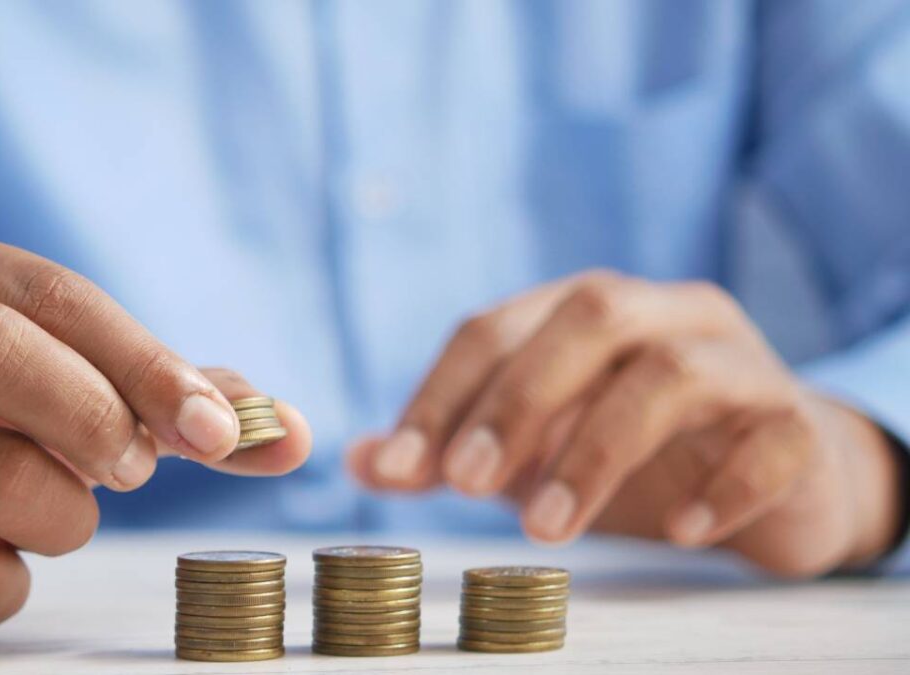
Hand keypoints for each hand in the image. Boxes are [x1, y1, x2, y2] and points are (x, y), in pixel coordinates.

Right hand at [0, 225, 310, 645]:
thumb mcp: (41, 375)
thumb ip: (163, 395)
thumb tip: (290, 432)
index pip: (48, 292)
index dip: (146, 360)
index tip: (218, 428)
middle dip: (99, 416)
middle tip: (137, 469)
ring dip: (68, 514)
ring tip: (52, 511)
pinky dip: (14, 580)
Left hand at [350, 271, 901, 576]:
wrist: (778, 474)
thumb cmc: (637, 452)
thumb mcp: (534, 449)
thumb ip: (452, 450)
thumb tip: (359, 461)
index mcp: (585, 310)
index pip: (496, 326)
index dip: (441, 393)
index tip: (398, 467)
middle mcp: (664, 314)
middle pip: (589, 317)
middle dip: (518, 400)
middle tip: (465, 484)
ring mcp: (739, 362)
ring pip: (673, 372)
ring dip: (597, 450)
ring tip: (547, 529)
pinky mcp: (798, 423)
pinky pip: (771, 439)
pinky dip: (722, 485)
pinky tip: (679, 531)